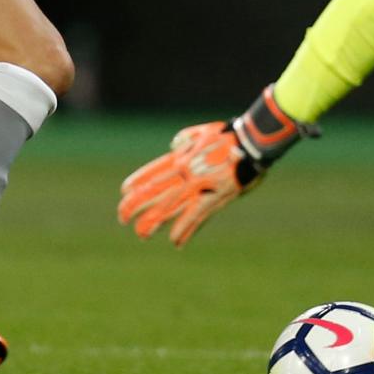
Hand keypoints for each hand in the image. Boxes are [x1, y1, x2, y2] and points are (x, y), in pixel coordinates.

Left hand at [117, 88, 313, 247]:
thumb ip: (185, 140)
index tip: (124, 192)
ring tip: (141, 234)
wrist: (252, 143)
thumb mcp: (202, 133)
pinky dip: (185, 229)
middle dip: (136, 206)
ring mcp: (199, 186)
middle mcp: (185, 172)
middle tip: (122, 217)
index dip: (137, 182)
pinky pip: (195, 217)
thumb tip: (172, 146)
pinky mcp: (214, 197)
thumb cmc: (230, 136)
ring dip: (154, 222)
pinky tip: (175, 241)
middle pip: (155, 192)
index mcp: (181, 157)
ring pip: (170, 208)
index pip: (152, 172)